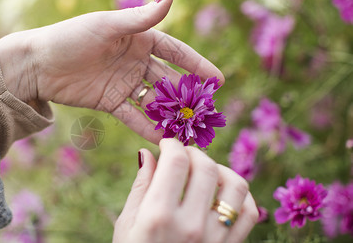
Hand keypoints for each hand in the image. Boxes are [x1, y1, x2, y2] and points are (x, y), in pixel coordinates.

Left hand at [0, 0, 223, 142]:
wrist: (37, 64)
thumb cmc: (71, 37)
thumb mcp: (107, 26)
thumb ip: (141, 17)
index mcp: (137, 38)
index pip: (174, 52)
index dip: (196, 64)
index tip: (218, 79)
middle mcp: (134, 61)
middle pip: (168, 79)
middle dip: (187, 94)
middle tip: (208, 111)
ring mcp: (124, 83)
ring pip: (154, 100)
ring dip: (171, 113)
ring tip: (190, 130)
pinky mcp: (110, 102)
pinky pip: (133, 116)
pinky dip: (147, 127)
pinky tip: (164, 140)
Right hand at [113, 138, 258, 242]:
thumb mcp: (127, 224)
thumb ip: (141, 185)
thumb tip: (148, 152)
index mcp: (158, 216)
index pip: (176, 161)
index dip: (172, 144)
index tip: (166, 144)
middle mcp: (191, 225)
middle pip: (206, 167)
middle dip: (193, 152)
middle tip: (183, 154)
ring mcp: (215, 238)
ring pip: (235, 184)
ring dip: (221, 168)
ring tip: (205, 171)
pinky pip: (250, 212)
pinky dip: (242, 195)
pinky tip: (223, 192)